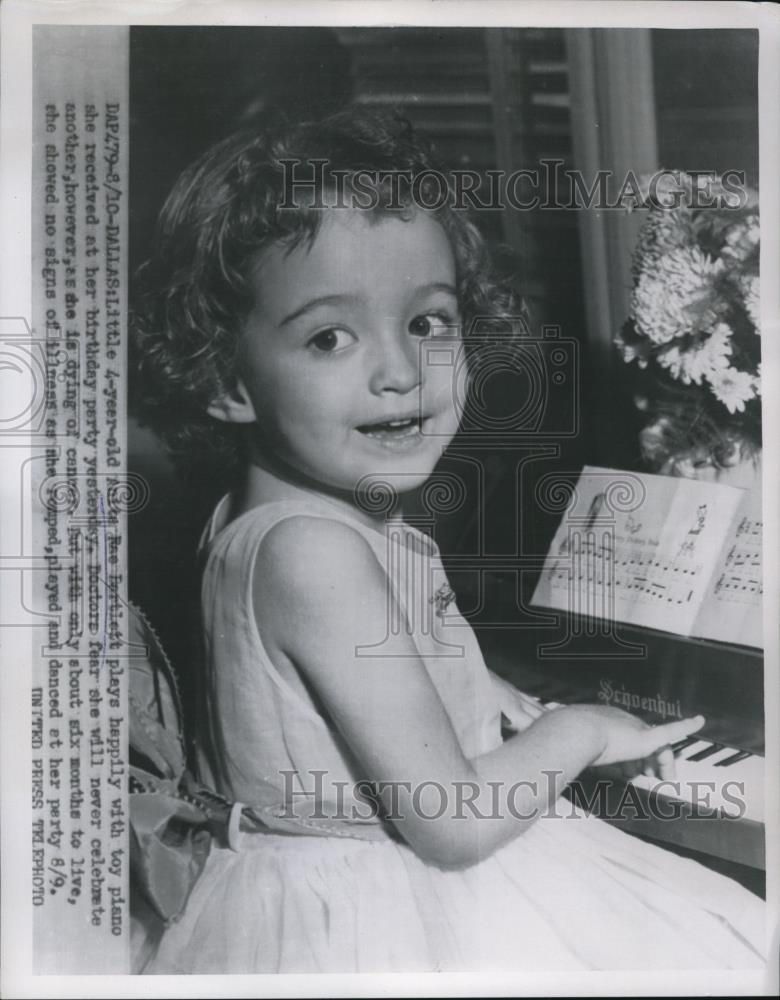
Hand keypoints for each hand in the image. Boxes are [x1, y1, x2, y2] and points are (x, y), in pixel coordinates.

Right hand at [566, 704, 704, 779]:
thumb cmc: (566, 742)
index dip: (628, 755)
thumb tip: (561, 773)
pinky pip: (671, 731)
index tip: (628, 771)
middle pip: (641, 741)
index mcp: (604, 720)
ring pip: (655, 746)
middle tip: (647, 776)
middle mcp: (621, 719)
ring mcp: (634, 726)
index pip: (623, 737)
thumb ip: (574, 760)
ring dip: (661, 762)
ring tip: (665, 778)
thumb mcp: (570, 751)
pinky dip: (686, 726)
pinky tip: (698, 721)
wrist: (573, 732)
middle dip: (645, 761)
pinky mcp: (645, 737)